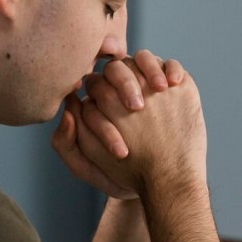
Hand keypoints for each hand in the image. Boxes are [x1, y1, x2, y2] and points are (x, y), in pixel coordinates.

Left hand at [51, 51, 187, 195]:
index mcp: (101, 103)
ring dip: (150, 69)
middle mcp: (124, 89)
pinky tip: (174, 84)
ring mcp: (151, 85)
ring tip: (161, 88)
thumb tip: (67, 112)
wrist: (167, 181)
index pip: (95, 83)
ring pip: (144, 60)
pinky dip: (172, 69)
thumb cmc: (126, 175)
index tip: (113, 108)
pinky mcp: (175, 85)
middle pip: (118, 68)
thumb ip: (66, 145)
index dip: (101, 92)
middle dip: (125, 82)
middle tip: (136, 107)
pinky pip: (171, 66)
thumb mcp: (89, 168)